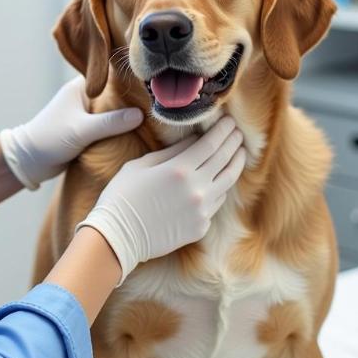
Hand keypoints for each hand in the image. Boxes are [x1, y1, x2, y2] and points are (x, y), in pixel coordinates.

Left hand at [0, 76, 143, 189]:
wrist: (29, 161)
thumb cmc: (50, 139)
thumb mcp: (82, 130)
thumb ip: (111, 122)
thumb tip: (141, 114)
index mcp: (80, 87)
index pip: (111, 76)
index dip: (131, 79)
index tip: (152, 84)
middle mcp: (84, 96)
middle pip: (115, 94)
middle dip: (133, 99)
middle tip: (158, 104)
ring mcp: (85, 112)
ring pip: (113, 111)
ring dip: (126, 116)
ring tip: (153, 118)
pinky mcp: (86, 128)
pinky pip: (108, 125)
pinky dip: (119, 128)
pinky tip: (137, 132)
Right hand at [76, 114, 245, 284]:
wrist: (118, 236)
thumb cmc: (123, 195)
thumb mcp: (142, 165)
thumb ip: (171, 151)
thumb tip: (194, 140)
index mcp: (179, 170)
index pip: (211, 144)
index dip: (223, 130)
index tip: (230, 121)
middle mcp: (196, 190)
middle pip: (224, 160)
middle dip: (233, 143)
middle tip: (238, 132)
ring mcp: (201, 211)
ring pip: (228, 182)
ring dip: (235, 164)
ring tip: (239, 153)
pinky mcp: (201, 227)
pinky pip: (217, 203)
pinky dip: (220, 187)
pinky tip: (220, 180)